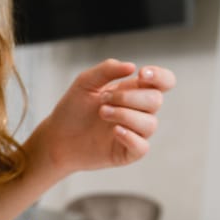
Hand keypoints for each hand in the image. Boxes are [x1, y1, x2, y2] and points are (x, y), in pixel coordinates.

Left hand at [33, 59, 175, 175]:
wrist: (56, 137)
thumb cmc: (72, 109)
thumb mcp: (85, 82)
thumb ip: (107, 70)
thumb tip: (131, 66)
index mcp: (134, 92)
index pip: (163, 82)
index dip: (160, 77)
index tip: (142, 74)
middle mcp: (138, 112)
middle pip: (155, 100)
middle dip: (129, 97)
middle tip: (103, 100)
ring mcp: (135, 133)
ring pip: (150, 123)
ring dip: (125, 115)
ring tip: (102, 113)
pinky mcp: (127, 153)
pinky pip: (142, 147)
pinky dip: (130, 137)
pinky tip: (114, 131)